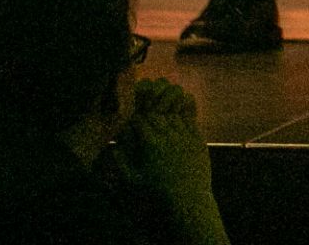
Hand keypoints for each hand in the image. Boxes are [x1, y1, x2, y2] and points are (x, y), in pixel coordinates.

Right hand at [120, 77, 225, 237]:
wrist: (187, 203)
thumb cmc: (155, 196)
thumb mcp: (130, 182)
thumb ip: (119, 162)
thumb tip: (110, 147)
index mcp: (151, 144)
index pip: (139, 121)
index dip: (131, 116)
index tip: (126, 113)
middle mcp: (169, 136)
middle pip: (156, 115)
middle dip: (147, 110)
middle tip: (140, 105)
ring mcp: (186, 137)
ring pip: (173, 115)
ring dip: (164, 110)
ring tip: (157, 106)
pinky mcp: (198, 142)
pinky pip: (189, 122)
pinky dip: (182, 114)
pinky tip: (177, 114)